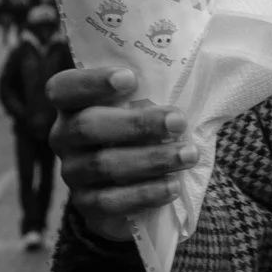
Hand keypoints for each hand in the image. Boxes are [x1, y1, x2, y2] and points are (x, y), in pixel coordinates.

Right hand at [48, 67, 194, 244]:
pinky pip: (110, 201)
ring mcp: (72, 172)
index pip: (64, 88)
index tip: (130, 78)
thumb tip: (207, 67)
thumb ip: (162, 87)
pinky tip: (173, 187)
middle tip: (178, 121)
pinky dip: (145, 193)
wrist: (140, 183)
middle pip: (87, 126)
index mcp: (74, 104)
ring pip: (103, 165)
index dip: (92, 81)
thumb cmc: (148, 128)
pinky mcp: (86, 204)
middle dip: (137, 123)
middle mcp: (65, 137)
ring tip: (189, 155)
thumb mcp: (150, 103)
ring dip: (152, 159)